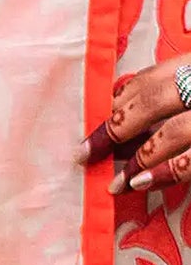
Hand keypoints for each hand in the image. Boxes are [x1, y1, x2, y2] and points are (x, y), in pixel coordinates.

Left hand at [80, 59, 190, 191]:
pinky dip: (164, 173)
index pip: (148, 80)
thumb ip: (163, 102)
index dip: (115, 103)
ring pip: (173, 131)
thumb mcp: (188, 91)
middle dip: (113, 129)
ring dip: (139, 159)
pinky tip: (141, 184)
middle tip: (84, 154)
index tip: (90, 124)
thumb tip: (117, 131)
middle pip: (153, 100)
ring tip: (115, 184)